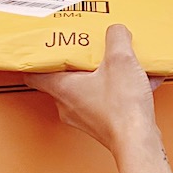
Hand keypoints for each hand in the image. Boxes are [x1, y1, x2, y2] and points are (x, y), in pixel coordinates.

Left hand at [25, 24, 163, 156]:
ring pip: (88, 89)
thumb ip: (116, 37)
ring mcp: (85, 117)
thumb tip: (116, 31)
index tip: (41, 50)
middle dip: (77, 63)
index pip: (33, 75)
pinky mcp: (103, 124)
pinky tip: (139, 79)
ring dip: (102, 75)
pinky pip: (107, 100)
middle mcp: (69, 105)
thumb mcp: (120, 59)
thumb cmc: (122, 109)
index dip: (37, 61)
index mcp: (63, 88)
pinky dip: (120, 89)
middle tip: (86, 49)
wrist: (139, 142)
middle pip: (64, 79)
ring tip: (118, 63)